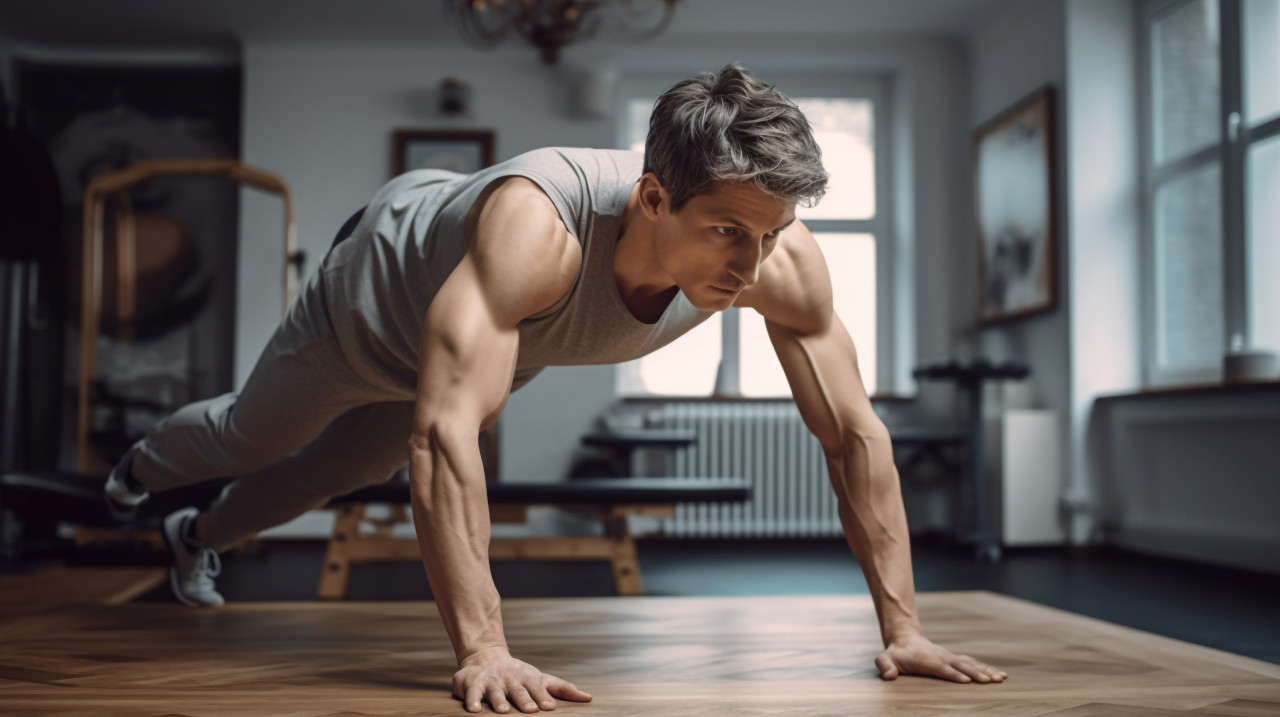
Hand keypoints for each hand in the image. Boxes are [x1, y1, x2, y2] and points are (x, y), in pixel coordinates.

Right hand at [453, 646, 592, 712]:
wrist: (485, 655)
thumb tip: (589, 698)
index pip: (537, 689)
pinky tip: (474, 709)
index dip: (543, 697)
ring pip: (495, 692)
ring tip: (503, 711)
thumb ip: (563, 689)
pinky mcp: (472, 683)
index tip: (549, 707)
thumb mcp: (541, 678)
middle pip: (518, 691)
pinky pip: (471, 692)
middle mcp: (510, 680)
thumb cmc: (519, 673)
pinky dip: (472, 700)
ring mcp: (491, 681)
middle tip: (530, 710)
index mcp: (527, 679)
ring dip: (499, 701)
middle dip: (524, 700)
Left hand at [875, 633, 1006, 683]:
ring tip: (1001, 678)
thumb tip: (889, 676)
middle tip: (991, 681)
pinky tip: (998, 674)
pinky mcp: (954, 659)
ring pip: (971, 664)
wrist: (905, 639)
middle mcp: (943, 658)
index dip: (954, 674)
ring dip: (986, 671)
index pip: (943, 668)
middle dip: (977, 673)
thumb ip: (885, 666)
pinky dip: (986, 668)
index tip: (967, 680)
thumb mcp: (886, 659)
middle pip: (962, 666)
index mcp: (929, 660)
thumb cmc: (896, 654)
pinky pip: (972, 664)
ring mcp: (950, 658)